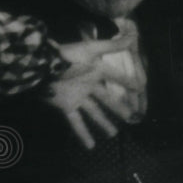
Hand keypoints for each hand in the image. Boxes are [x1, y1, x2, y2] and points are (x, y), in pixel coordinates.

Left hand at [49, 28, 144, 149]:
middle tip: (130, 117)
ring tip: (114, 134)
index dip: (127, 82)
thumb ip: (111, 45)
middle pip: (106, 98)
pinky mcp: (67, 107)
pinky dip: (83, 134)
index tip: (140, 89)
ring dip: (103, 123)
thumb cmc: (67, 56)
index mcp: (94, 70)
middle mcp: (88, 85)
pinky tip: (91, 146)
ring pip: (94, 112)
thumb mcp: (90, 49)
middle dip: (118, 108)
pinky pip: (77, 122)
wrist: (43, 67)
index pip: (114, 76)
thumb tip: (132, 36)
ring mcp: (78, 97)